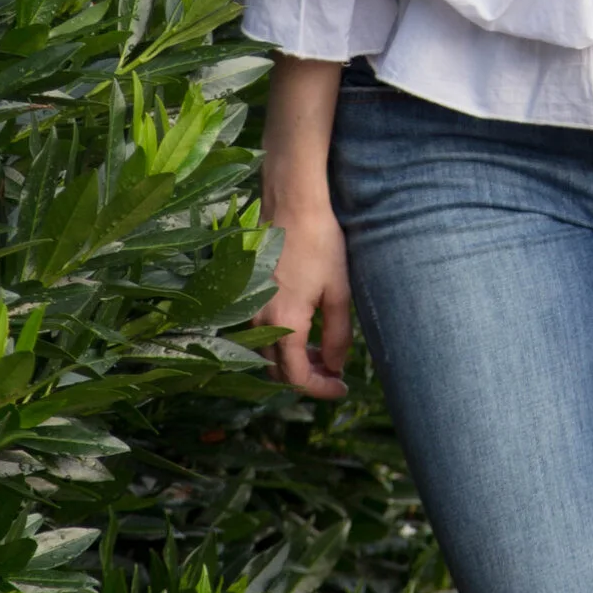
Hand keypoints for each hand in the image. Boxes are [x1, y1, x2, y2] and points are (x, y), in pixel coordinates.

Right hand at [267, 200, 354, 398]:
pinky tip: (305, 331)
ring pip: (268, 353)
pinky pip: (262, 333)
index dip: (320, 389)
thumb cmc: (320, 243)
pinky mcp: (249, 294)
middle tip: (334, 373)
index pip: (296, 378)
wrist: (293, 203)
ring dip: (293, 361)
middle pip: (277, 371)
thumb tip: (334, 367)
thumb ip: (337, 336)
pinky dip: (282, 342)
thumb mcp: (339, 292)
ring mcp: (251, 306)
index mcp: (284, 323)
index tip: (342, 388)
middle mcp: (260, 320)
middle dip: (306, 378)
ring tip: (322, 352)